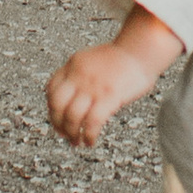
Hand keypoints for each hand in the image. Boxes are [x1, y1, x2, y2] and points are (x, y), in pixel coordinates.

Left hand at [46, 11, 179, 148]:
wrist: (141, 50)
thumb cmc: (119, 59)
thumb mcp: (90, 60)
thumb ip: (77, 76)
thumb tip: (69, 103)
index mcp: (73, 64)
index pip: (51, 90)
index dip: (51, 109)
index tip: (57, 120)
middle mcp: (80, 74)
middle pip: (57, 105)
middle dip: (57, 125)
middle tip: (64, 135)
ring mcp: (94, 85)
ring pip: (72, 116)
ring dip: (72, 134)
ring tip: (77, 142)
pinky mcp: (110, 96)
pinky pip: (93, 122)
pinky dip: (88, 135)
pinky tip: (90, 141)